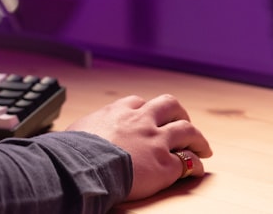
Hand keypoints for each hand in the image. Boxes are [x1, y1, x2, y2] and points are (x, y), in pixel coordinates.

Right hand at [66, 94, 212, 200]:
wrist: (83, 165)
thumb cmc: (74, 150)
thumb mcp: (77, 130)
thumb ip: (86, 130)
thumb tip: (70, 138)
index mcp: (118, 111)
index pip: (139, 102)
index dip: (148, 110)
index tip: (150, 118)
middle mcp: (141, 121)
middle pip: (170, 105)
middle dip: (180, 113)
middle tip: (183, 122)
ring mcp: (156, 141)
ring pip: (187, 130)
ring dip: (198, 138)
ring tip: (202, 147)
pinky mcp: (165, 164)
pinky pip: (189, 162)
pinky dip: (195, 166)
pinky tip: (195, 170)